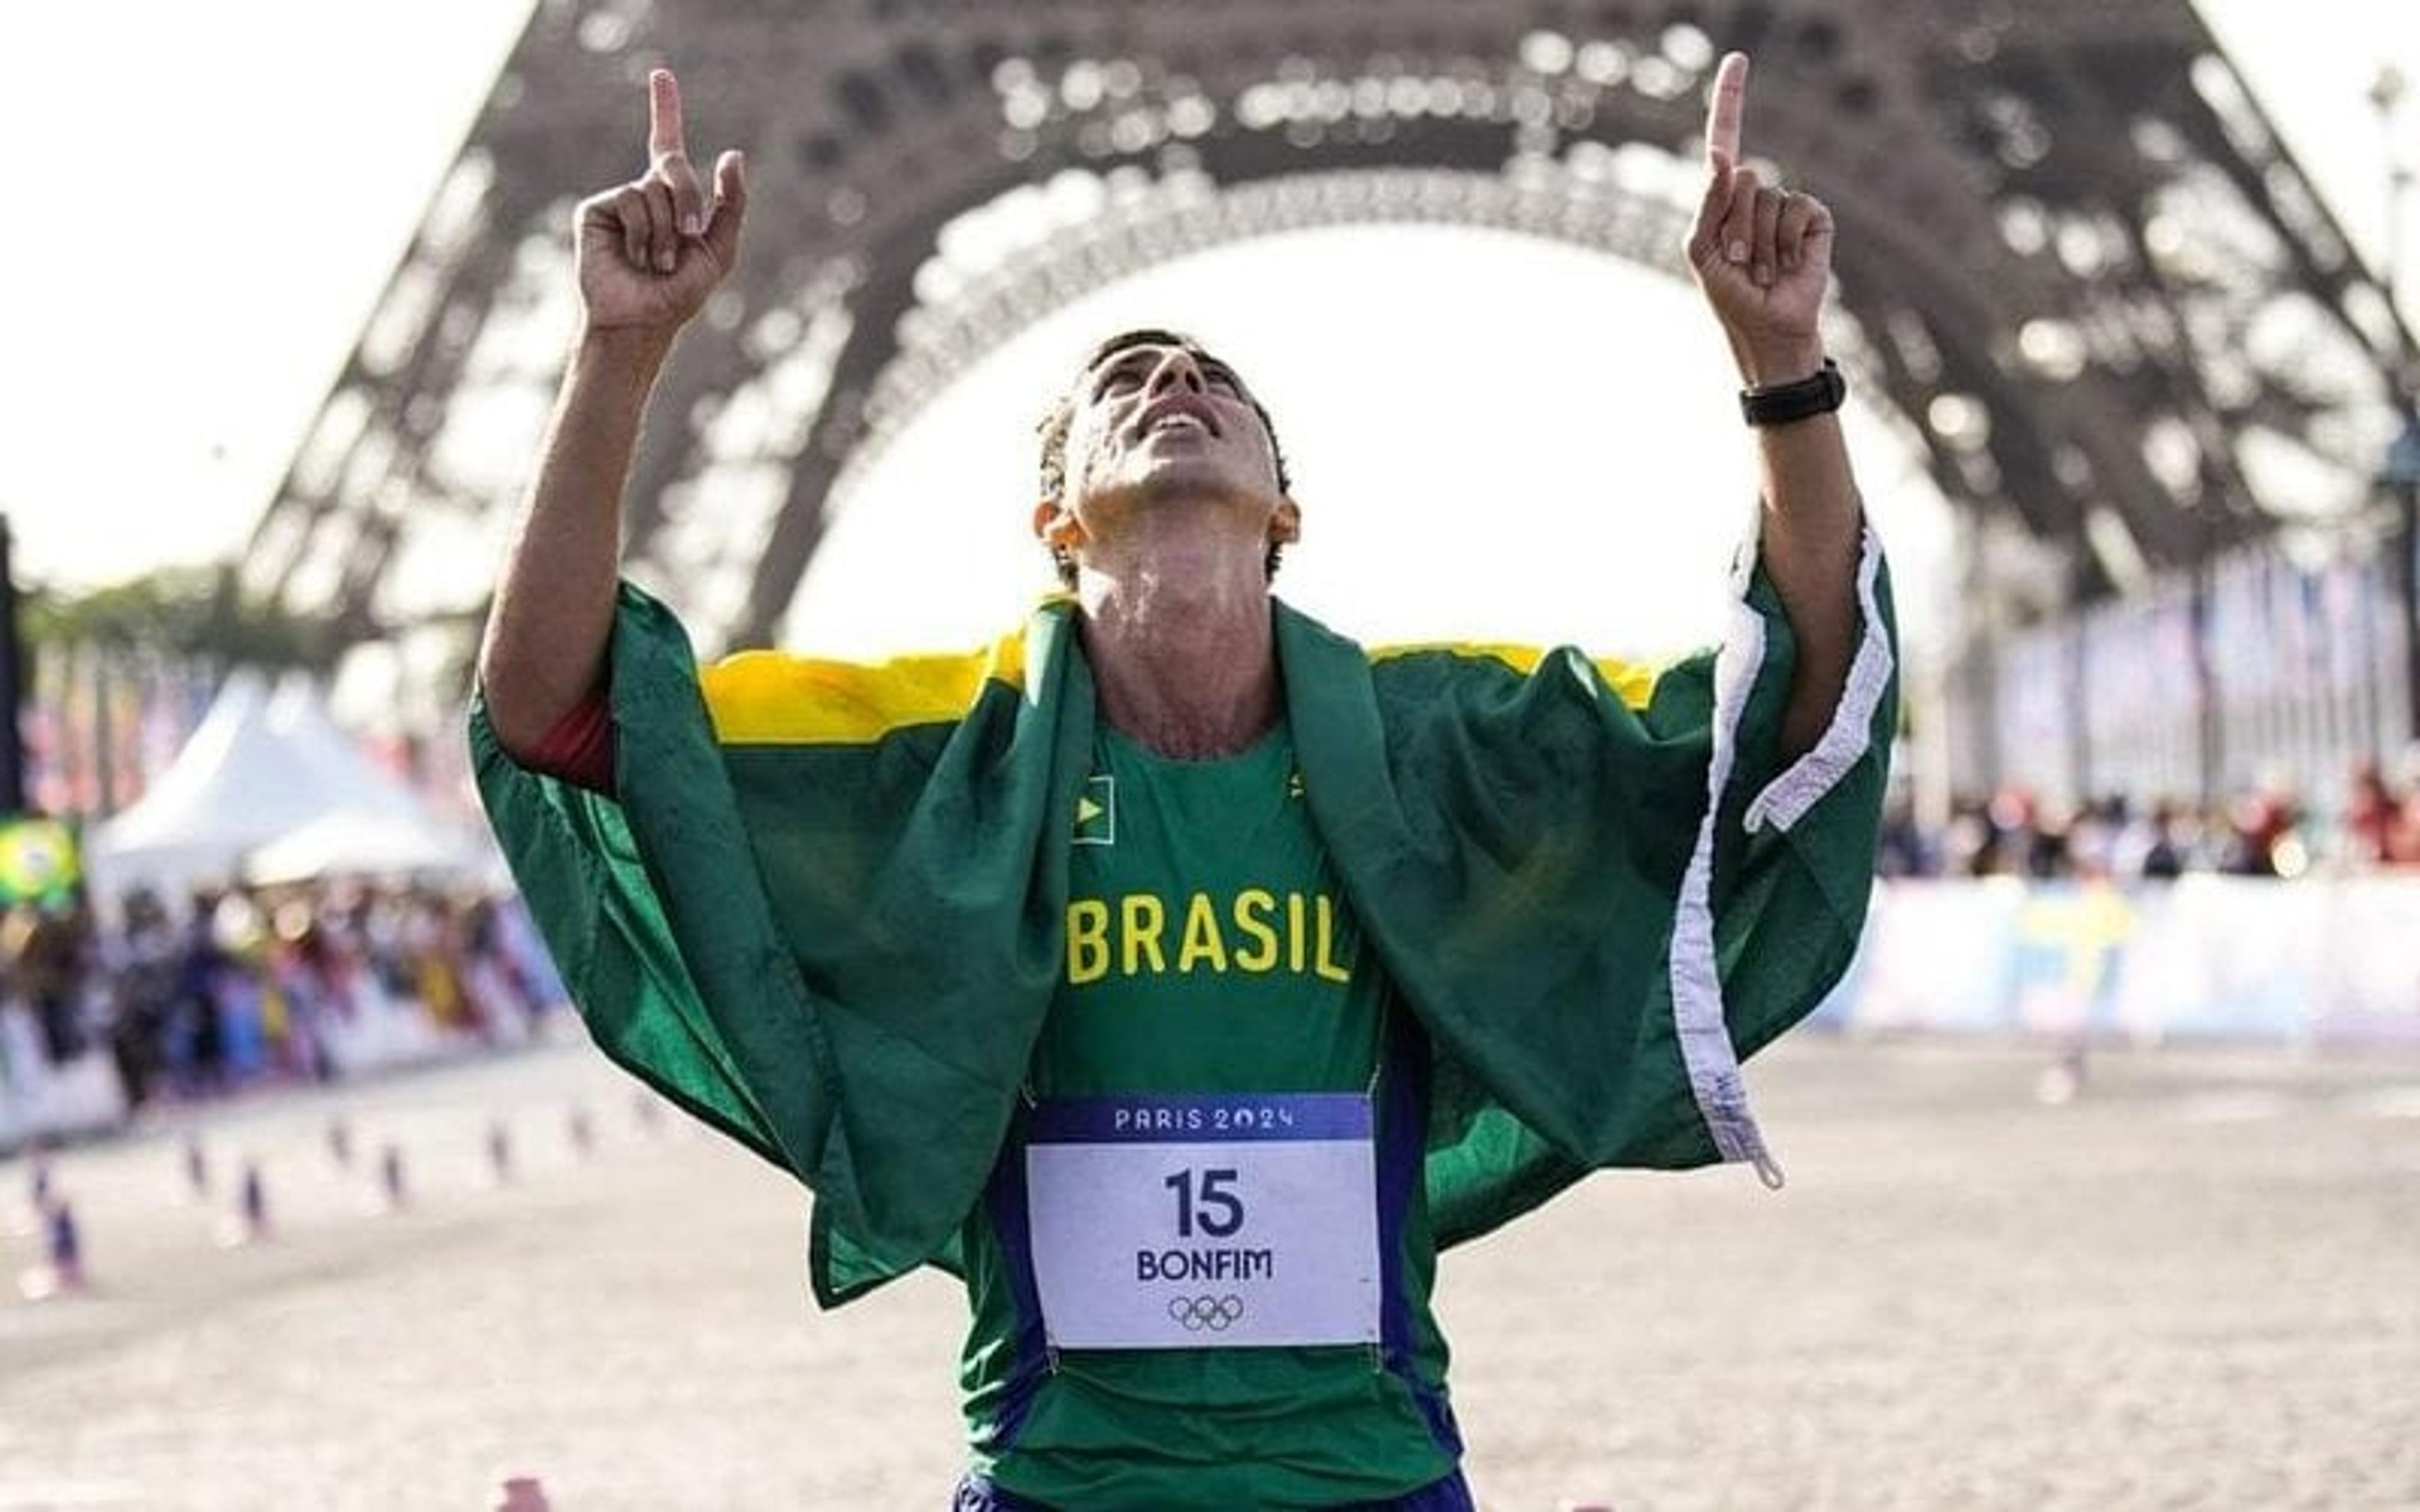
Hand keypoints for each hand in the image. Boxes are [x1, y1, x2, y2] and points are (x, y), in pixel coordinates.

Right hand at [573, 69, 746, 334]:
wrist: (643, 320)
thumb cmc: (681, 293)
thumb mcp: (719, 250)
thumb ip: (731, 204)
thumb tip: (731, 154)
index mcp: (673, 198)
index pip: (667, 144)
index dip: (665, 108)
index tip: (660, 73)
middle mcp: (644, 193)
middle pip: (674, 165)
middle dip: (689, 199)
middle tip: (690, 236)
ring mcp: (619, 200)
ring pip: (654, 188)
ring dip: (666, 232)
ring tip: (656, 263)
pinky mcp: (596, 211)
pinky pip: (630, 200)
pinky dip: (643, 233)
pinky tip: (635, 258)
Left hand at [1685, 53, 1832, 385]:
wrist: (1767, 330)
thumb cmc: (1729, 295)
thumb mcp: (1702, 251)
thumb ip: (1708, 204)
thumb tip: (1724, 158)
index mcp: (1723, 199)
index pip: (1725, 139)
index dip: (1730, 101)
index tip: (1737, 59)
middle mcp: (1755, 196)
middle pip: (1742, 178)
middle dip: (1735, 224)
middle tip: (1738, 261)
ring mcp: (1786, 207)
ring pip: (1768, 198)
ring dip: (1759, 242)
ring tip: (1761, 270)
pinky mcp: (1815, 221)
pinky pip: (1799, 210)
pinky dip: (1789, 242)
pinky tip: (1788, 264)